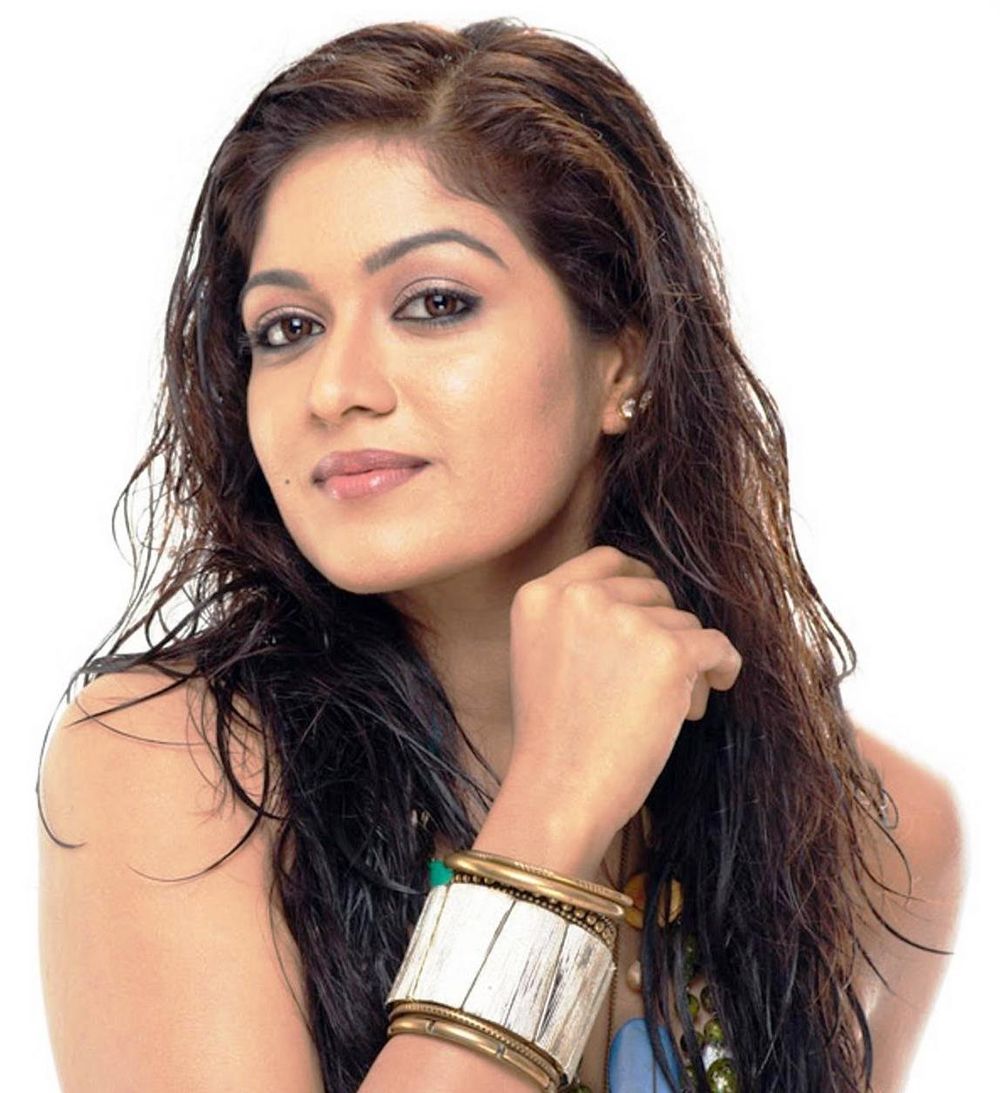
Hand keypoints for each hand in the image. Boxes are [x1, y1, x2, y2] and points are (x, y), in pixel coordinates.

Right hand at [505, 544, 741, 838]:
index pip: (608, 561)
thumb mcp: (542, 656)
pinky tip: (716, 687)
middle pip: (653, 591)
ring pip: (685, 623)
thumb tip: (648, 599)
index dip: (639, 585)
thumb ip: (578, 619)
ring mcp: (625, 621)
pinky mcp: (668, 651)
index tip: (653, 613)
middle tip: (654, 682)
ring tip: (665, 711)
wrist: (559, 793)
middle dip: (664, 630)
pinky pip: (718, 645)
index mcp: (541, 596)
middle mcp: (580, 597)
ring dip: (687, 663)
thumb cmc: (555, 738)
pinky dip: (723, 667)